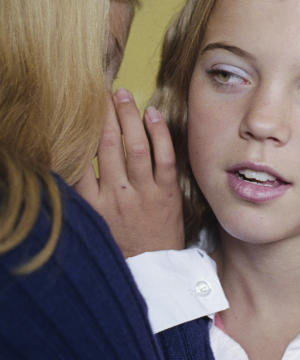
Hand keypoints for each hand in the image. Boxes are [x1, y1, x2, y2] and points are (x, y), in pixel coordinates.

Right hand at [76, 88, 183, 256]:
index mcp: (91, 203)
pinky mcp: (168, 194)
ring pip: (135, 147)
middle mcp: (115, 195)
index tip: (78, 107)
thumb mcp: (93, 219)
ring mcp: (143, 193)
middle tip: (102, 90)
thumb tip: (72, 156)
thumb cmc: (121, 242)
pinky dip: (158, 133)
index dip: (80, 128)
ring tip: (122, 94)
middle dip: (104, 113)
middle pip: (106, 144)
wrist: (152, 269)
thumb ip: (83, 190)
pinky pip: (164, 157)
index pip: (80, 157)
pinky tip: (152, 113)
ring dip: (128, 116)